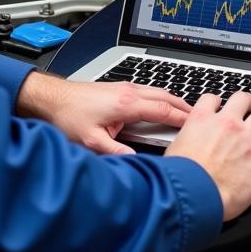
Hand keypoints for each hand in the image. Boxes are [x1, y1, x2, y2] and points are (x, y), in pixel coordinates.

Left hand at [15, 72, 191, 154]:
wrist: (50, 98)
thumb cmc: (67, 116)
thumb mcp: (92, 142)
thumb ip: (117, 153)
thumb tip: (137, 163)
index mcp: (127, 104)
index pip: (163, 110)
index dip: (183, 118)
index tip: (198, 125)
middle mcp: (128, 92)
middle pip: (165, 96)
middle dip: (184, 107)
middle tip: (200, 117)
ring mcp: (123, 88)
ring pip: (156, 92)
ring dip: (172, 101)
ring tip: (185, 113)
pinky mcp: (117, 89)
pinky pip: (146, 92)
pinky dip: (159, 99)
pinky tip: (159, 107)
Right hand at [165, 92, 250, 220]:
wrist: (194, 195)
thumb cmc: (181, 178)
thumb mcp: (175, 149)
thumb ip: (187, 140)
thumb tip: (187, 145)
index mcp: (202, 120)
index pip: (212, 99)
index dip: (217, 103)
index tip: (220, 107)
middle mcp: (226, 124)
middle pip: (242, 99)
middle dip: (246, 103)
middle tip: (247, 108)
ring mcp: (246, 139)